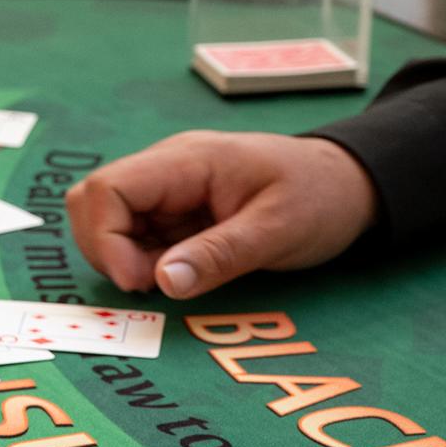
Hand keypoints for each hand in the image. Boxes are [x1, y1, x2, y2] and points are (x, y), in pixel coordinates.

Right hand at [65, 131, 379, 298]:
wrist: (351, 185)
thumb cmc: (319, 198)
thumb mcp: (276, 231)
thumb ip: (218, 256)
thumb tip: (160, 284)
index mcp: (186, 162)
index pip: (107, 188)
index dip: (104, 239)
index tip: (138, 282)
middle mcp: (167, 171)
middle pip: (94, 202)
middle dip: (104, 250)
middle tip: (148, 285)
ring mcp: (169, 192)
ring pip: (109, 222)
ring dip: (124, 259)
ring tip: (171, 279)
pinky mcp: (177, 213)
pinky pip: (137, 236)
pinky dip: (144, 262)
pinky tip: (178, 274)